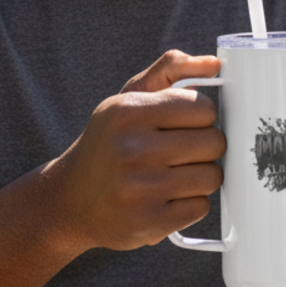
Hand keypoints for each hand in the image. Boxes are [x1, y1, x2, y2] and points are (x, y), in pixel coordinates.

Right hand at [39, 50, 224, 253]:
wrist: (70, 199)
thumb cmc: (107, 143)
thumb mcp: (127, 99)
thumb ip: (169, 70)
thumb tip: (214, 64)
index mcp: (128, 112)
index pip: (202, 108)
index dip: (202, 117)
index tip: (187, 124)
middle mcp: (132, 148)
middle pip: (213, 142)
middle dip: (205, 146)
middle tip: (183, 151)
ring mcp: (140, 188)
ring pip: (211, 176)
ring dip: (200, 176)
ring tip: (175, 174)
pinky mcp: (150, 222)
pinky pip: (201, 207)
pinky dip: (190, 203)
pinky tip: (167, 197)